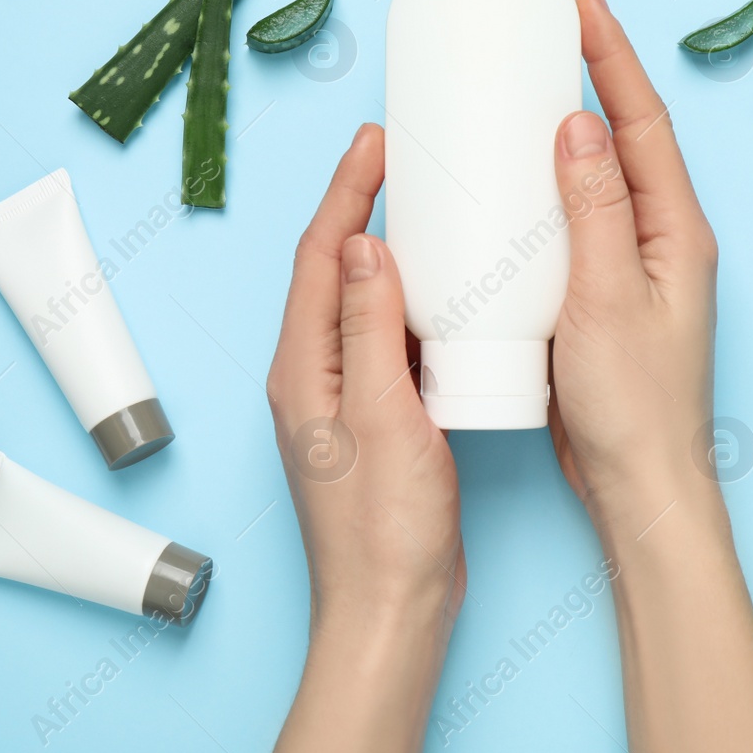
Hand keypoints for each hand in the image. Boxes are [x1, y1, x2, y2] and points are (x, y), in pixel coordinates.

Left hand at [263, 124, 460, 752]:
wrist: (392, 609)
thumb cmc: (382, 531)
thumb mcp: (381, 416)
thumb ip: (369, 328)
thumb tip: (361, 246)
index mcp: (302, 368)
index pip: (318, 257)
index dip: (345, 192)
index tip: (376, 143)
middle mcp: (315, 375)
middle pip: (332, 270)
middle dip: (361, 207)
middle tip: (400, 156)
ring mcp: (346, 397)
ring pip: (363, 302)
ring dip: (388, 252)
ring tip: (427, 206)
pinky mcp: (379, 417)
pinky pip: (391, 339)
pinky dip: (414, 303)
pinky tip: (449, 293)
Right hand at [548, 0, 723, 538]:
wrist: (637, 485)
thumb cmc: (635, 406)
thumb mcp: (608, 299)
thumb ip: (596, 211)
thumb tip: (580, 124)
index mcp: (677, 232)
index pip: (644, 125)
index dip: (614, 61)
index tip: (584, 8)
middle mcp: (661, 241)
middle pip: (625, 140)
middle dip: (594, 79)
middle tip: (550, 31)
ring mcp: (632, 268)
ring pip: (599, 180)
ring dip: (569, 131)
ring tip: (525, 89)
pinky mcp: (600, 295)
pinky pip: (576, 224)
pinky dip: (548, 190)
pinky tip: (511, 186)